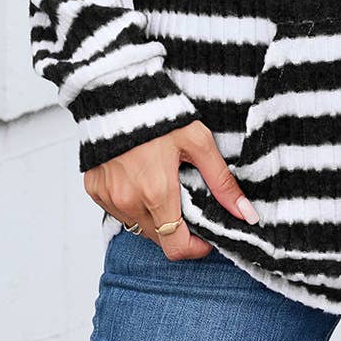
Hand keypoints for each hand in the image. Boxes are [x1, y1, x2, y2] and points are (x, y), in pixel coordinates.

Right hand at [83, 119, 258, 259]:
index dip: (195, 248)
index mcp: (157, 192)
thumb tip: (246, 214)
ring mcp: (108, 197)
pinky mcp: (94, 189)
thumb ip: (222, 182)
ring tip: (161, 186)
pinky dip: (131, 204)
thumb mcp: (199, 143)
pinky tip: (139, 179)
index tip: (205, 236)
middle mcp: (128, 201)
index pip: (176, 247)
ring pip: (137, 226)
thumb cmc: (159, 113)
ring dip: (153, 217)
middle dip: (176, 230)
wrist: (116, 91)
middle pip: (158, 238)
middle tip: (186, 203)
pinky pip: (117, 211)